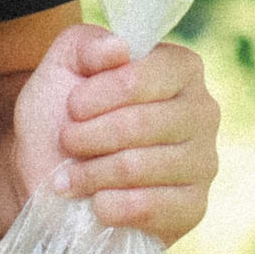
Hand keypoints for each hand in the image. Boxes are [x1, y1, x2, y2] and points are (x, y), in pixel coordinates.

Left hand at [11, 21, 221, 244]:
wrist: (51, 176)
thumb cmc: (62, 116)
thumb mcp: (61, 69)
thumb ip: (85, 46)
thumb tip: (120, 48)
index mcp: (180, 68)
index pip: (141, 77)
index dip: (97, 94)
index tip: (72, 107)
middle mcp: (203, 111)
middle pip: (139, 124)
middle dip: (88, 137)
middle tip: (68, 143)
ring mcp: (203, 161)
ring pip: (139, 166)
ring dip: (91, 174)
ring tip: (70, 177)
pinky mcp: (194, 207)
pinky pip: (150, 208)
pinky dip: (110, 207)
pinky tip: (96, 204)